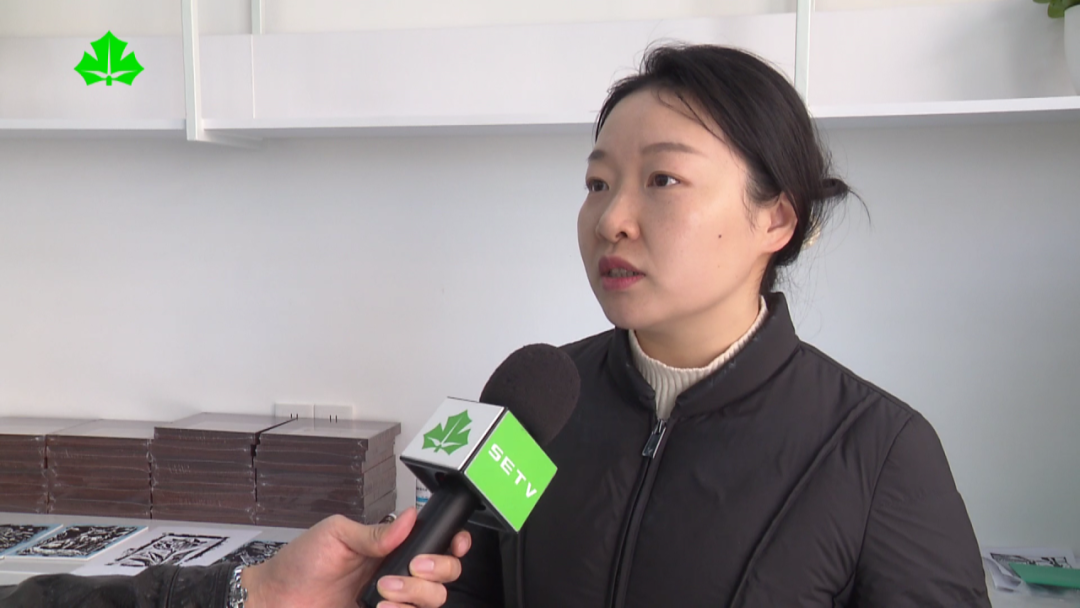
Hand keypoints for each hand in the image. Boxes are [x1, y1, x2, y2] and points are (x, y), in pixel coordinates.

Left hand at [241, 508, 470, 607]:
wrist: (274, 601)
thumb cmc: (299, 564)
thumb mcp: (335, 535)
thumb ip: (375, 532)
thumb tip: (410, 518)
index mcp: (390, 546)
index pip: (436, 543)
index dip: (453, 543)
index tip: (454, 544)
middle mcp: (396, 572)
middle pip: (446, 573)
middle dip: (436, 569)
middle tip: (409, 569)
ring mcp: (392, 601)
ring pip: (434, 599)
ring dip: (417, 594)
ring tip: (385, 592)